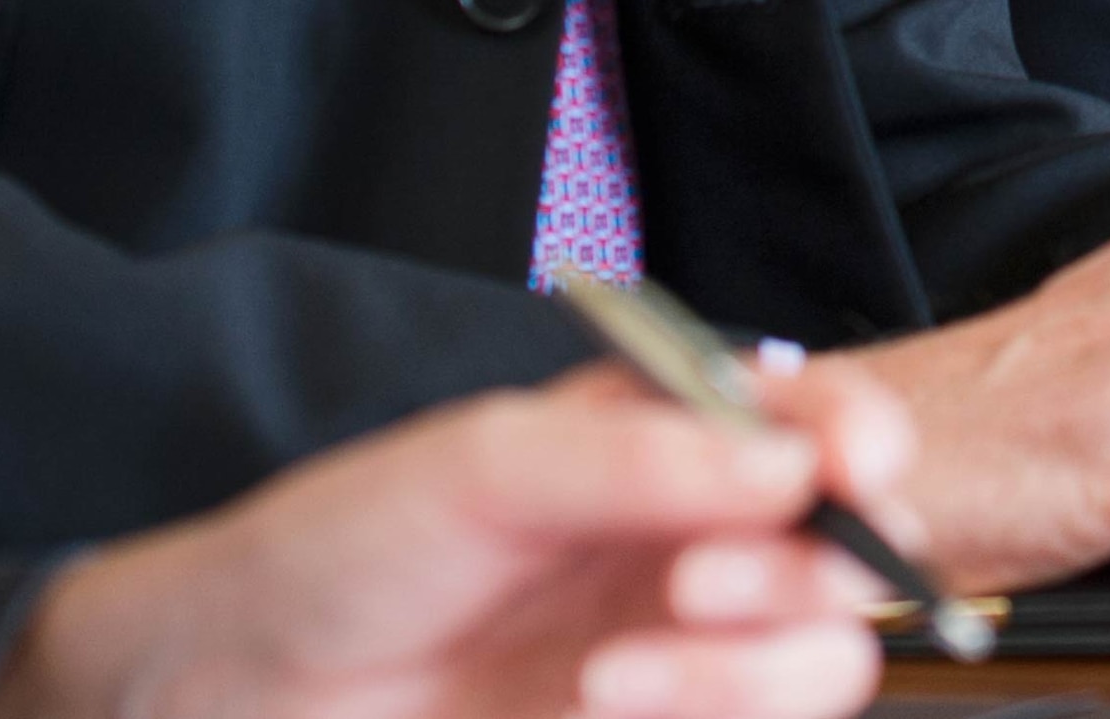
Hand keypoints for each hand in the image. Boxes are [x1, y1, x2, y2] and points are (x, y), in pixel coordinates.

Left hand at [0, 363, 905, 718]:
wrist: (246, 693)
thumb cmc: (344, 550)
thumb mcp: (480, 469)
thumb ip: (639, 463)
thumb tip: (789, 467)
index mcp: (672, 438)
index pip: (821, 420)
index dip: (863, 435)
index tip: (854, 466)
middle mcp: (698, 537)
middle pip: (854, 545)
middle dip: (807, 565)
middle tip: (696, 580)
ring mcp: (686, 647)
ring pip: (828, 658)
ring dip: (753, 666)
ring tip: (623, 666)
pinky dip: (713, 714)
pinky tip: (607, 703)